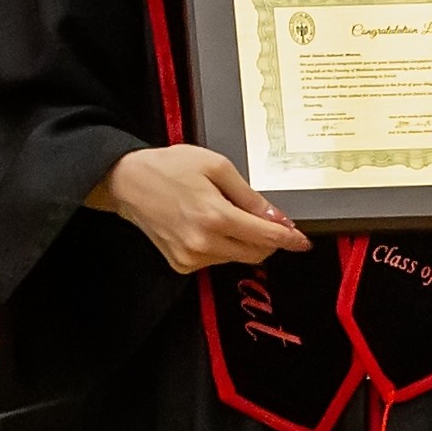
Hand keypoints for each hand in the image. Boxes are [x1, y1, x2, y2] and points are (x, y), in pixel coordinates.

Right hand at [90, 145, 304, 272]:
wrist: (128, 182)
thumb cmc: (170, 167)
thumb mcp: (216, 166)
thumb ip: (249, 195)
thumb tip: (276, 217)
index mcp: (216, 216)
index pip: (266, 236)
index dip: (289, 239)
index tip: (303, 242)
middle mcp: (204, 243)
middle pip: (256, 253)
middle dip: (268, 240)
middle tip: (269, 221)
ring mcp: (191, 257)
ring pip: (236, 257)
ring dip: (243, 241)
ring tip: (224, 213)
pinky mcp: (181, 264)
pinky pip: (216, 259)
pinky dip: (222, 246)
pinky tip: (207, 225)